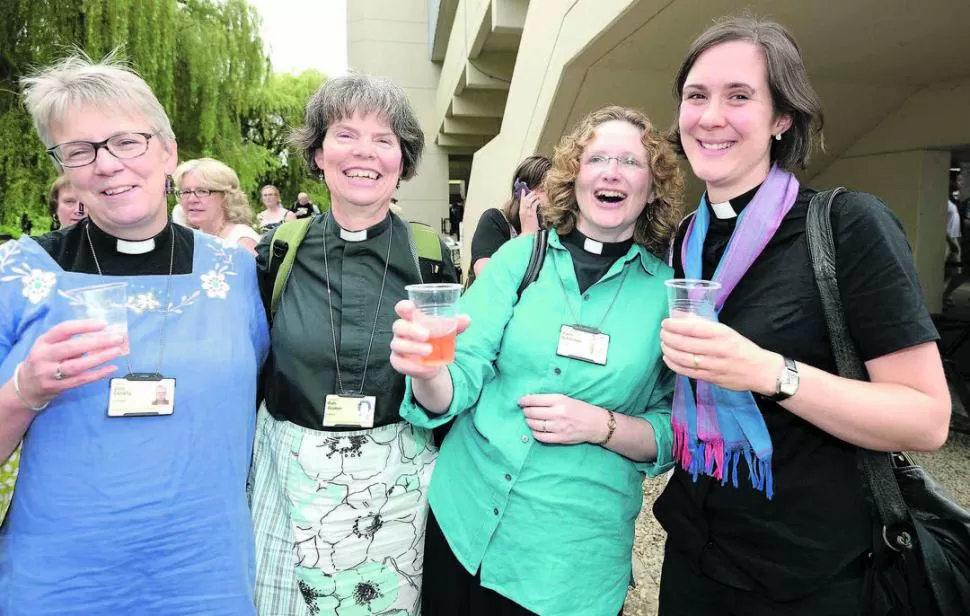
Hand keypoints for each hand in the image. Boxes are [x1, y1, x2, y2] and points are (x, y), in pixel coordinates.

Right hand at [16, 320, 125, 408]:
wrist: (27, 386)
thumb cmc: (45, 360)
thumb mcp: (49, 346)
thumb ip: (70, 340)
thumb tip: (102, 334)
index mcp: (43, 342)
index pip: (63, 329)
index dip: (84, 326)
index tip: (104, 324)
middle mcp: (44, 357)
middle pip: (71, 348)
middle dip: (97, 342)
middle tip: (117, 338)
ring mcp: (49, 374)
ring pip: (77, 366)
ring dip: (99, 358)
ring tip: (117, 351)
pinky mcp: (58, 387)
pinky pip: (81, 380)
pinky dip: (98, 374)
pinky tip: (112, 368)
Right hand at [389, 300, 470, 380]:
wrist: (432, 362)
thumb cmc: (435, 339)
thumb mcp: (446, 330)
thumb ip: (455, 324)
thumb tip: (466, 319)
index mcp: (411, 319)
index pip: (402, 309)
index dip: (403, 306)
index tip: (411, 307)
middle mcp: (401, 331)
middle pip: (398, 326)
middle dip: (411, 330)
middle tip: (427, 335)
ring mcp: (398, 346)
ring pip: (398, 345)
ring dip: (413, 348)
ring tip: (429, 350)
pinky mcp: (398, 361)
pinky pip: (400, 363)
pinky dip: (413, 366)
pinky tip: (426, 367)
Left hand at [518, 393, 608, 444]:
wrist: (596, 424)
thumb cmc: (581, 409)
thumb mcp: (566, 399)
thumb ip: (550, 400)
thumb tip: (530, 400)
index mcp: (559, 400)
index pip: (535, 400)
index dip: (524, 401)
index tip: (520, 402)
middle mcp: (558, 413)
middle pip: (532, 413)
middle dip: (525, 411)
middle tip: (525, 411)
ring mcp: (558, 427)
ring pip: (535, 425)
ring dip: (529, 422)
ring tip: (529, 420)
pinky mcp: (560, 438)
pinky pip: (541, 437)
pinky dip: (535, 433)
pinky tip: (535, 430)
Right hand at [519, 191, 543, 233]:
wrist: (528, 234)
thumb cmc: (528, 228)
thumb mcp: (525, 219)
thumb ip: (527, 213)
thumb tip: (531, 207)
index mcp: (521, 212)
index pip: (521, 201)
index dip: (523, 195)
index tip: (524, 190)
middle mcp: (523, 211)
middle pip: (525, 199)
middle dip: (530, 194)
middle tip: (534, 191)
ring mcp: (527, 212)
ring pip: (530, 201)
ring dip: (534, 197)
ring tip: (538, 195)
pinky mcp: (532, 214)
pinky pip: (534, 205)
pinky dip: (537, 201)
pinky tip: (539, 200)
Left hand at [660, 317, 781, 394]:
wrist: (761, 371)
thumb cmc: (742, 348)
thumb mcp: (725, 331)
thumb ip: (702, 324)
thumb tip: (678, 314)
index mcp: (722, 334)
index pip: (693, 328)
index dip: (675, 325)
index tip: (665, 322)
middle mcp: (717, 349)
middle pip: (685, 343)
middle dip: (668, 337)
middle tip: (662, 333)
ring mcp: (713, 366)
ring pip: (683, 358)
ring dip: (668, 350)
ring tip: (663, 344)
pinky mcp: (710, 378)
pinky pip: (686, 372)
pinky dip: (673, 365)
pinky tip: (667, 358)